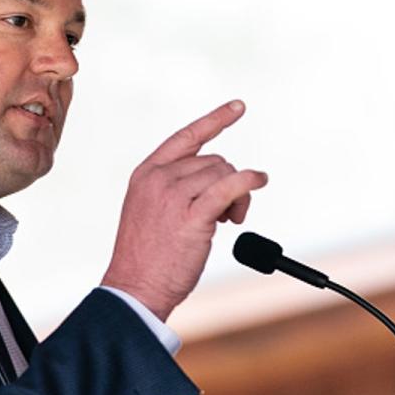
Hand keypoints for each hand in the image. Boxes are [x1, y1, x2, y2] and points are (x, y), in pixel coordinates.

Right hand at [101, 100, 267, 320]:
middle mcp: (158, 179)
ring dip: (237, 196)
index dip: (214, 120)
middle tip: (230, 215)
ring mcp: (173, 195)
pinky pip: (229, 186)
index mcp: (146, 174)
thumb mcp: (151, 211)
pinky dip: (249, 181)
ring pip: (223, 175)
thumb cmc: (146, 256)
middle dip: (229, 182)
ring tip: (230, 222)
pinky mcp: (192, 216)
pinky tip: (259, 181)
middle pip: (213, 160)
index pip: (185, 138)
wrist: (135, 287)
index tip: (238, 107)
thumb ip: (176, 190)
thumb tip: (223, 183)